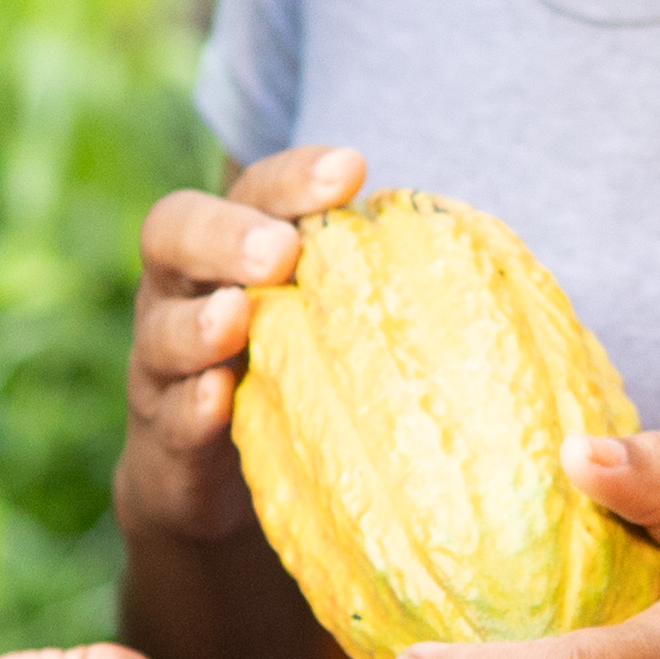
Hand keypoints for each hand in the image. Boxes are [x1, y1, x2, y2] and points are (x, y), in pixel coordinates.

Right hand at [121, 143, 362, 540]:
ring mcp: (162, 367)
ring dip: (199, 323)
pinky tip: (219, 398)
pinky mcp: (163, 442)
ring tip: (238, 316)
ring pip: (161, 330)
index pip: (254, 190)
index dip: (294, 175)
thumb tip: (498, 263)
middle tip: (279, 250)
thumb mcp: (326, 322)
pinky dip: (192, 406)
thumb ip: (371, 284)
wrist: (214, 487)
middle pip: (175, 233)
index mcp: (230, 247)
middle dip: (226, 235)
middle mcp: (183, 292)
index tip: (352, 171)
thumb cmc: (297, 380)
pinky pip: (169, 418)